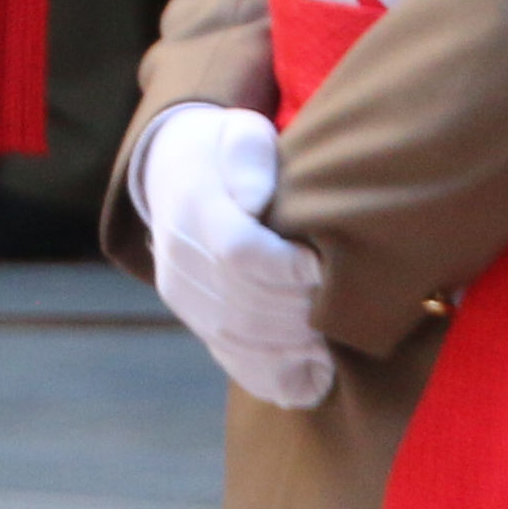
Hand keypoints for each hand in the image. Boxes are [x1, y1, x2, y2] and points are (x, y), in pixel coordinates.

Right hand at [134, 103, 336, 408]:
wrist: (170, 173)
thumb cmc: (224, 149)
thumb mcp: (239, 132)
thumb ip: (251, 158)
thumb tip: (257, 201)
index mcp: (193, 204)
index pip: (238, 252)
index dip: (285, 270)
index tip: (319, 267)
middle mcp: (180, 256)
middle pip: (243, 303)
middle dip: (298, 313)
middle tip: (337, 310)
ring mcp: (182, 293)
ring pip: (237, 337)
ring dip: (290, 348)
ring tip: (329, 345)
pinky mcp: (190, 317)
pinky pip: (229, 357)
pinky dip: (272, 374)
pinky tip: (311, 375)